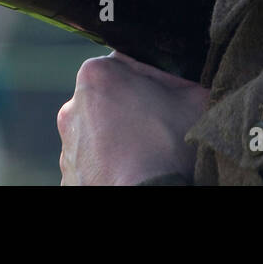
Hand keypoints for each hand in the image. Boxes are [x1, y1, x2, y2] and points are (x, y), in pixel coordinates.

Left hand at [57, 51, 209, 184]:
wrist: (148, 196)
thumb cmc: (169, 147)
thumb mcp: (195, 99)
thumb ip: (183, 81)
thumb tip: (185, 85)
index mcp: (97, 75)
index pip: (125, 66)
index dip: (150, 81)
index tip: (166, 99)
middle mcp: (72, 107)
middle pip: (107, 101)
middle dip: (129, 111)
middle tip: (158, 130)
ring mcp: (67, 146)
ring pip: (97, 136)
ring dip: (117, 142)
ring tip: (146, 158)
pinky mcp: (68, 178)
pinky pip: (93, 167)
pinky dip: (109, 169)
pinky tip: (132, 174)